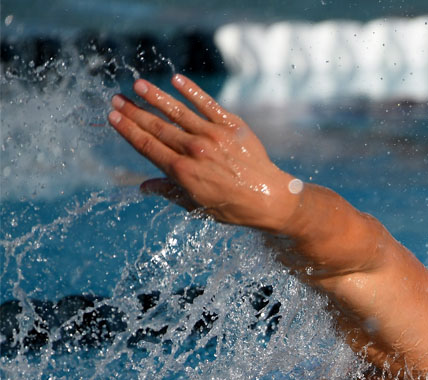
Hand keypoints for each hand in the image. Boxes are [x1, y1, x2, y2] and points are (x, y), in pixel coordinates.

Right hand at [109, 74, 299, 231]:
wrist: (270, 198)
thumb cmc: (233, 208)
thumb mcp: (197, 206)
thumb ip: (169, 192)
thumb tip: (143, 187)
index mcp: (183, 172)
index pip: (148, 146)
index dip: (128, 131)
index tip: (113, 117)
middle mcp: (195, 150)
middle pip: (157, 127)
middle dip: (134, 112)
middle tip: (117, 99)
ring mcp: (214, 136)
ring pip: (178, 112)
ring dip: (155, 97)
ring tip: (138, 85)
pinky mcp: (232, 126)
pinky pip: (208, 105)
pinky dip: (192, 92)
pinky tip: (176, 80)